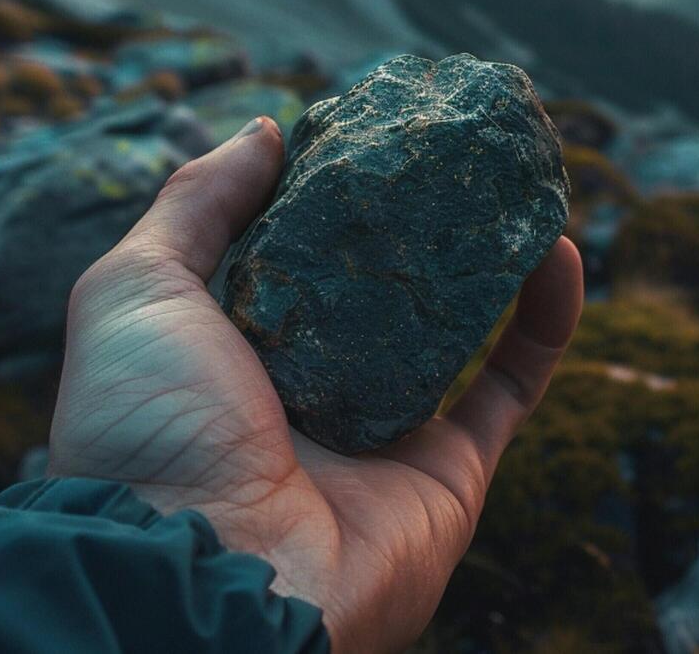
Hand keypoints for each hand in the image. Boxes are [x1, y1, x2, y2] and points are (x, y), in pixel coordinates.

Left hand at [48, 116, 583, 652]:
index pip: (294, 254)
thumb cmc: (147, 427)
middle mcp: (310, 392)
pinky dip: (547, 319)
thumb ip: (197, 205)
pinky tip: (561, 248)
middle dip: (422, 220)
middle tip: (460, 145)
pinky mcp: (449, 475)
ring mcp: (384, 435)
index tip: (373, 127)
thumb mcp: (137, 289)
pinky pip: (511, 386)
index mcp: (230, 351)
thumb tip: (269, 129)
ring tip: (521, 181)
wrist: (197, 572)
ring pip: (456, 330)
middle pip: (382, 290)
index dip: (333, 191)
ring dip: (495, 257)